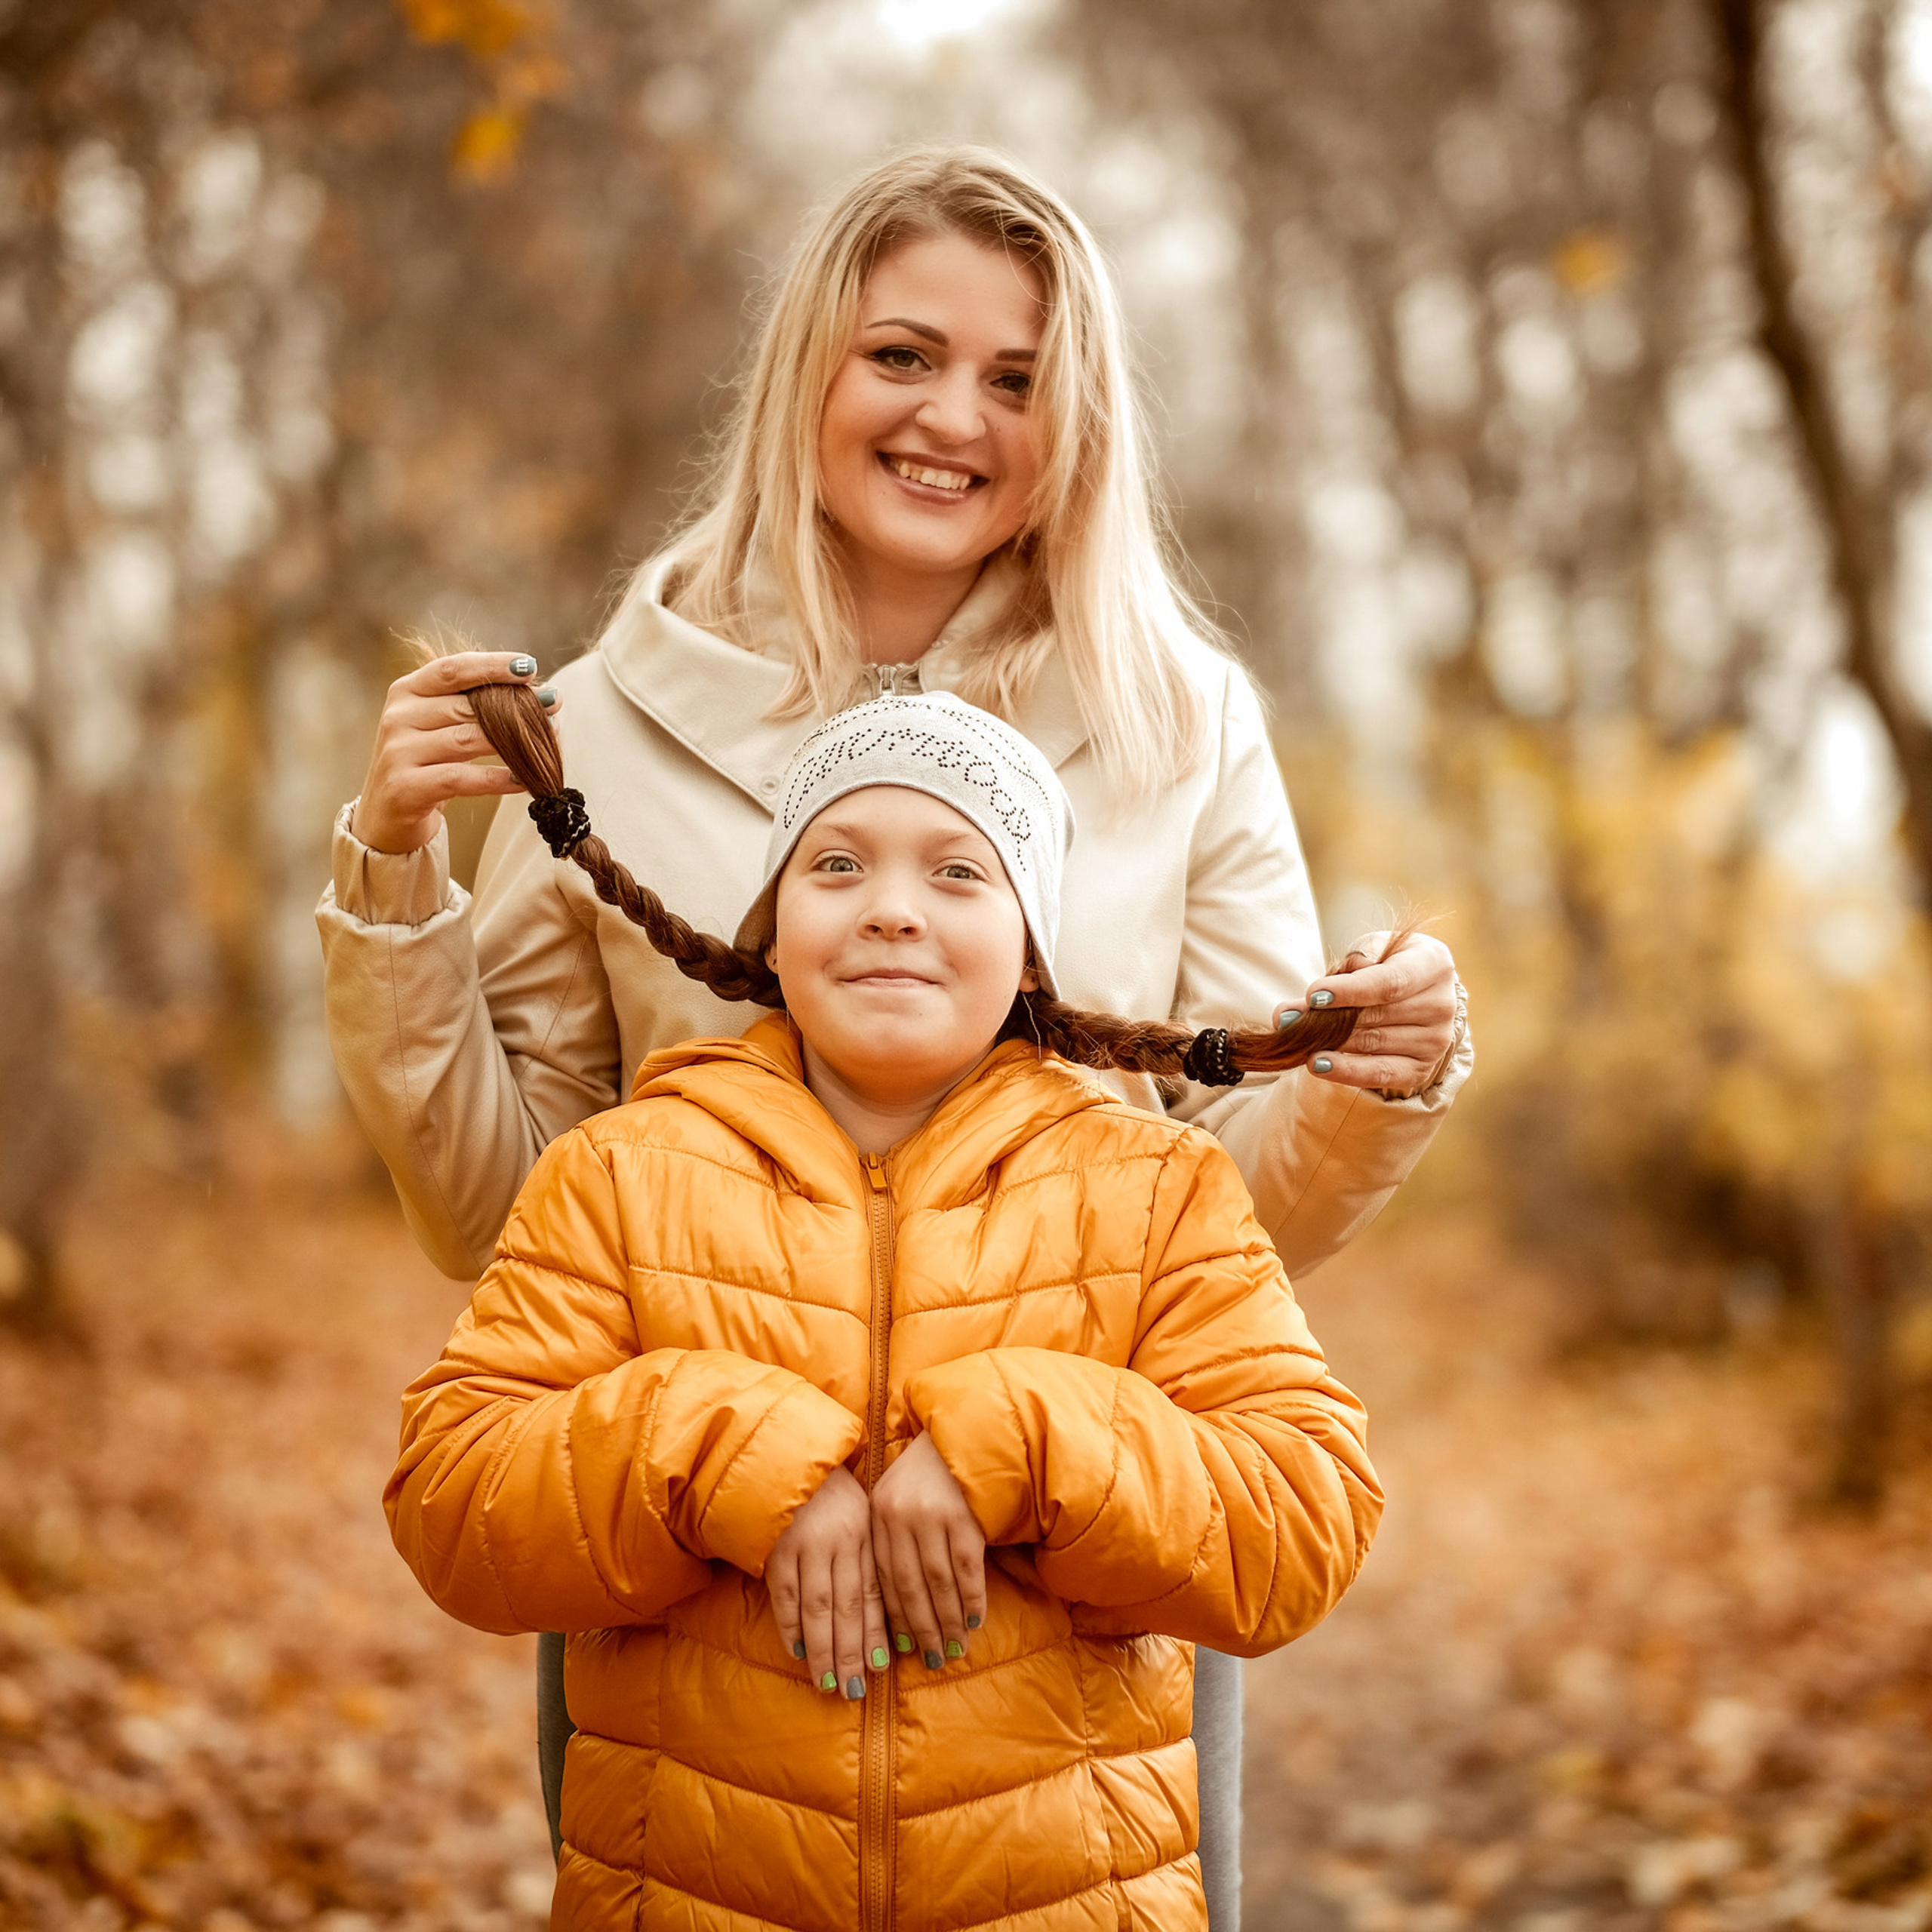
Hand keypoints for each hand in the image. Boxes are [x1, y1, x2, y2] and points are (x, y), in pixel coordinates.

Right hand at [350, 651, 560, 854]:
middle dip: (514, 704)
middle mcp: (398, 717)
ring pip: (466, 739)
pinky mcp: (406, 787)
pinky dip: (496, 778)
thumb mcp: (442, 728)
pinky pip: (461, 778)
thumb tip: (543, 695)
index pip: (452, 670)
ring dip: (513, 740)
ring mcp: (398, 752)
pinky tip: (524, 779)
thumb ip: (476, 708)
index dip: (492, 666)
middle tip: (553, 705)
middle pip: (466, 705)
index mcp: (406, 692)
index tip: (530, 666)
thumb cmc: (426, 764)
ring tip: (548, 739)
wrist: (386, 815)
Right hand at [766, 1465, 888, 1699]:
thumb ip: (872, 1558)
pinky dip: (790, 1626)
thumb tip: (892, 1612)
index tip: (881, 1668)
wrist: (791, 1456)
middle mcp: (838, 1541)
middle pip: (847, 1607)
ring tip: (829, 1684)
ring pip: (817, 1608)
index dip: (876, 1632)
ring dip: (823, 1649)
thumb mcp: (863, 1516)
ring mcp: (804, 1545)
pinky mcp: (775, 1549)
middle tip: (855, 1691)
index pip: (874, 1592)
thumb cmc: (835, 1493)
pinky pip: (784, 1595)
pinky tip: (799, 1652)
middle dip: (851, 1652)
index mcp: (864, 1532)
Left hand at [870, 1432, 985, 1670]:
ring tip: (955, 1648)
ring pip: (938, 1583)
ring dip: (948, 1621)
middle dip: (922, 1628)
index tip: (905, 1650)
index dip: (895, 1618)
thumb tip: (896, 1606)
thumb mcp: (898, 1499)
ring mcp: (931, 1515)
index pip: (882, 1579)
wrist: (962, 1432)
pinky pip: (967, 1568)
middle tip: (933, 1660)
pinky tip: (975, 1619)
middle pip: (908, 1587)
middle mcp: (899, 1516)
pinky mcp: (963, 1514)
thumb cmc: (928, 1474)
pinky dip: (972, 1597)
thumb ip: (894, 1541)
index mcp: (877, 1515)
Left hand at [1274, 930, 1458, 1096]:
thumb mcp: (1375, 947)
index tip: (1313, 995)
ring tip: (1294, 1039)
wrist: (1417, 993)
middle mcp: (1442, 1005)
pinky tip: (1317, 1064)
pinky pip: (1379, 1075)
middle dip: (1328, 1019)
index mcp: (1434, 964)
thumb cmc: (1389, 963)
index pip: (1390, 982)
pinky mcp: (1421, 1069)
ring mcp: (1436, 1041)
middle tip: (1286, 1019)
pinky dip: (1346, 1071)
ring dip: (1328, 1043)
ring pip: (1372, 1044)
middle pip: (1377, 1016)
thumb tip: (1325, 989)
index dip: (1350, 990)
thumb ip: (1354, 960)